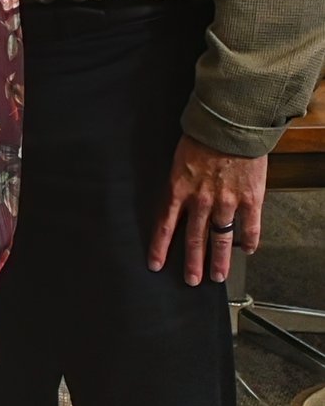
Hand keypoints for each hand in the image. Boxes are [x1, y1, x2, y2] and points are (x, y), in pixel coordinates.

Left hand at [148, 135, 266, 284]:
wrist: (230, 125)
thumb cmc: (201, 137)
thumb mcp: (179, 161)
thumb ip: (178, 184)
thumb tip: (175, 202)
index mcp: (178, 189)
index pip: (164, 225)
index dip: (160, 247)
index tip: (155, 265)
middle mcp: (201, 200)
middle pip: (195, 239)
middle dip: (192, 262)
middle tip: (191, 280)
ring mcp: (227, 201)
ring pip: (221, 238)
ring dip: (220, 259)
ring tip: (218, 276)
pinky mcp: (250, 199)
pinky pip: (250, 226)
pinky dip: (250, 241)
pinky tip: (248, 250)